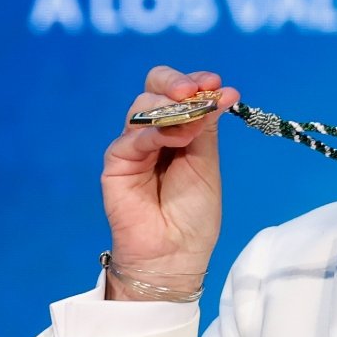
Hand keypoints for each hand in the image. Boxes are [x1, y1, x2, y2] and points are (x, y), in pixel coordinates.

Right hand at [101, 67, 240, 300]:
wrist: (176, 254)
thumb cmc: (193, 214)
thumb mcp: (207, 163)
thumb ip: (206, 127)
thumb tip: (220, 91)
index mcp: (178, 130)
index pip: (178, 92)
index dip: (195, 82)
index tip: (218, 85)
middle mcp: (153, 132)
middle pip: (154, 88)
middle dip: (177, 83)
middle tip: (199, 88)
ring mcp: (133, 146)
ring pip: (142, 106)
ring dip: (172, 109)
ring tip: (196, 124)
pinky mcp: (116, 163)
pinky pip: (132, 138)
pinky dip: (156, 133)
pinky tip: (178, 139)